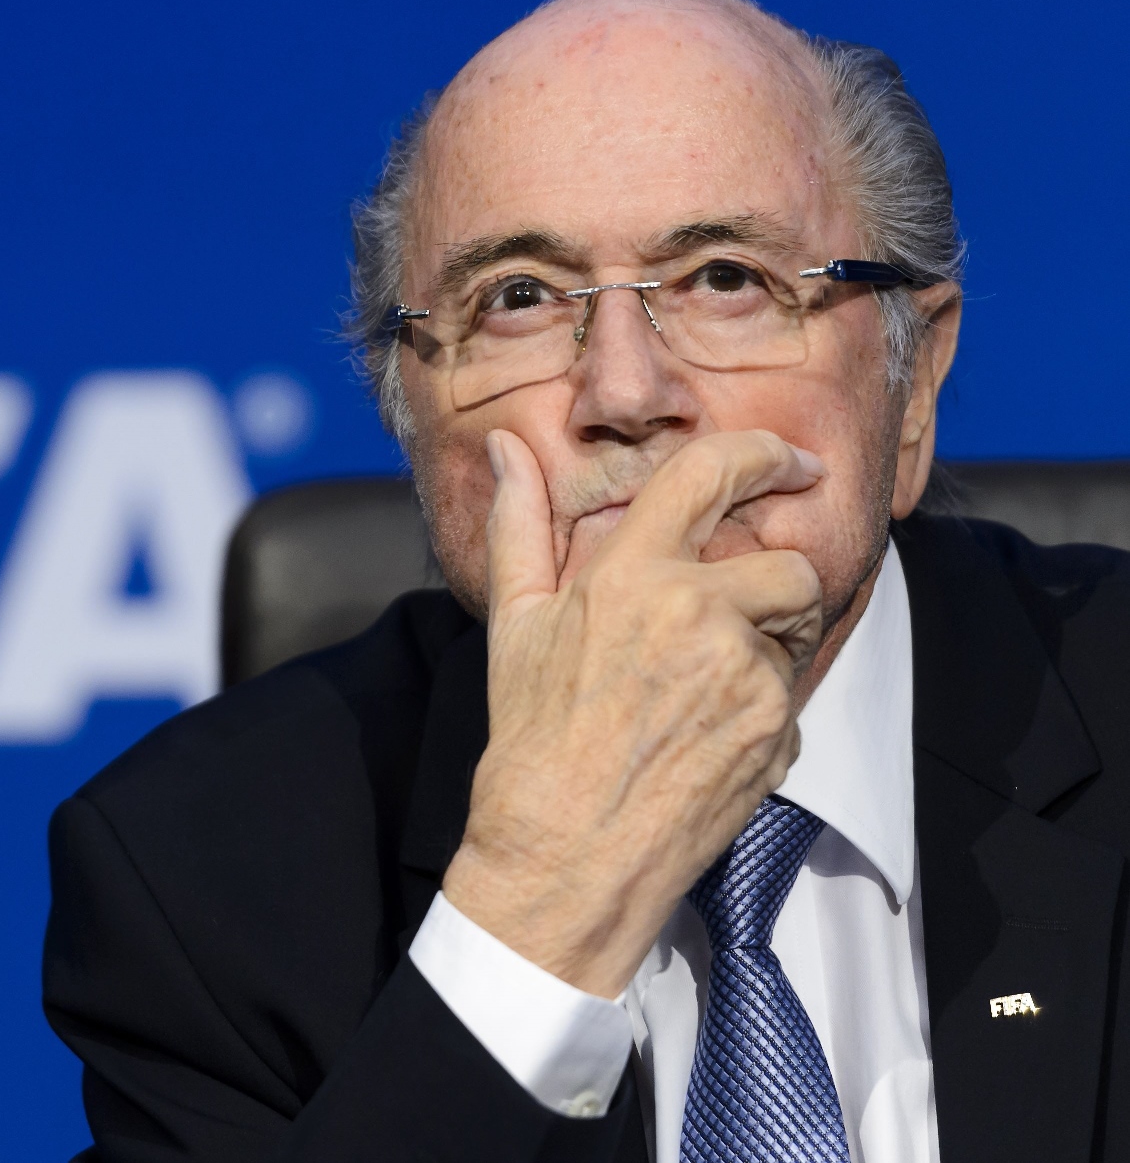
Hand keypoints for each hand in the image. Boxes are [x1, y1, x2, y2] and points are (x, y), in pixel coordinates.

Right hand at [439, 429, 824, 997]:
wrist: (567, 854)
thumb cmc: (532, 740)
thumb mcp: (515, 623)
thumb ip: (520, 523)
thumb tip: (507, 449)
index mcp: (629, 574)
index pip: (712, 472)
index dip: (761, 453)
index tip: (787, 460)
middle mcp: (696, 612)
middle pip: (787, 562)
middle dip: (776, 583)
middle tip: (739, 615)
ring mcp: (743, 674)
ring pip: (797, 630)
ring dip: (772, 645)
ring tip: (705, 685)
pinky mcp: (774, 730)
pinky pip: (790, 697)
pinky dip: (760, 710)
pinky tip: (702, 739)